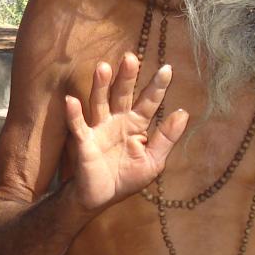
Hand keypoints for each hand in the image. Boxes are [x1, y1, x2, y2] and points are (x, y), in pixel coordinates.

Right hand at [63, 53, 187, 211]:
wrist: (101, 198)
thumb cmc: (127, 177)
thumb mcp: (153, 161)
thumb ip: (167, 137)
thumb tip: (183, 112)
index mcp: (136, 125)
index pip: (148, 102)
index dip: (157, 87)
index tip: (167, 69)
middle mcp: (117, 121)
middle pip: (122, 94)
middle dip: (126, 77)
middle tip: (131, 57)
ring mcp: (99, 129)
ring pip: (100, 102)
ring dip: (100, 86)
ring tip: (103, 67)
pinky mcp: (84, 142)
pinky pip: (79, 126)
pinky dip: (74, 113)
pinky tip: (71, 100)